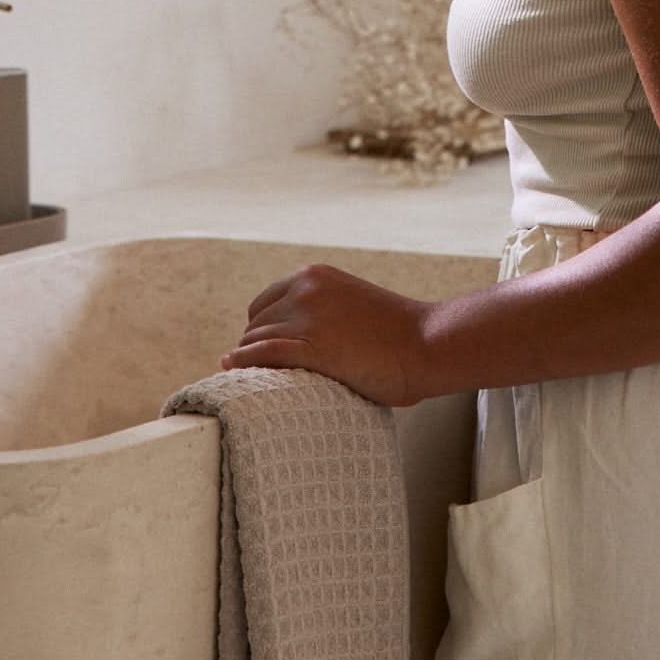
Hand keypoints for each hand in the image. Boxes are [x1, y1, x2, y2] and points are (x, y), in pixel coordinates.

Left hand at [220, 262, 432, 407]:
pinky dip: (244, 363)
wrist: (427, 342)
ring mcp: (307, 318)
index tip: (265, 353)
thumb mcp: (351, 304)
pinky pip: (264, 354)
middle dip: (255, 348)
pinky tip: (232, 370)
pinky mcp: (312, 347)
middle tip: (259, 375)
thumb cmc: (398, 334)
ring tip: (248, 383)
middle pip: (256, 323)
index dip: (263, 331)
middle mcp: (305, 290)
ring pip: (255, 340)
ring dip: (250, 361)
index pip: (265, 303)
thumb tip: (297, 341)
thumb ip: (322, 312)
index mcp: (315, 276)